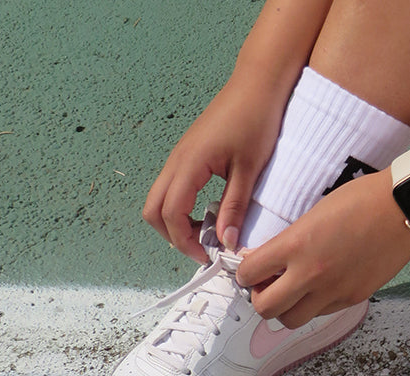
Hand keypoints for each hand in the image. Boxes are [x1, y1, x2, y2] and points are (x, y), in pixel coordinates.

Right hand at [143, 76, 284, 262]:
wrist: (256, 85)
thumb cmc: (255, 121)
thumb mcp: (249, 171)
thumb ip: (235, 208)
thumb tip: (227, 242)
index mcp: (189, 164)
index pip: (171, 214)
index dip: (185, 242)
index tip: (208, 257)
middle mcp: (176, 160)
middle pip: (153, 210)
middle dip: (173, 236)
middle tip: (203, 250)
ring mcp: (179, 157)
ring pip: (159, 200)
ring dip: (176, 223)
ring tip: (208, 234)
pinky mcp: (187, 156)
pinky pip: (172, 189)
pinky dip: (182, 209)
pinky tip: (209, 214)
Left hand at [236, 170, 409, 327]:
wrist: (402, 209)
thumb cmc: (360, 200)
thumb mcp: (312, 214)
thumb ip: (288, 241)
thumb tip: (267, 260)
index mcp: (296, 245)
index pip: (249, 273)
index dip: (243, 273)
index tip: (249, 270)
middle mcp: (311, 274)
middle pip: (265, 308)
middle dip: (260, 298)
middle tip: (267, 286)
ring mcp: (333, 291)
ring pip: (292, 320)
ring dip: (286, 308)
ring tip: (294, 291)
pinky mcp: (352, 298)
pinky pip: (321, 313)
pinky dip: (314, 305)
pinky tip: (321, 286)